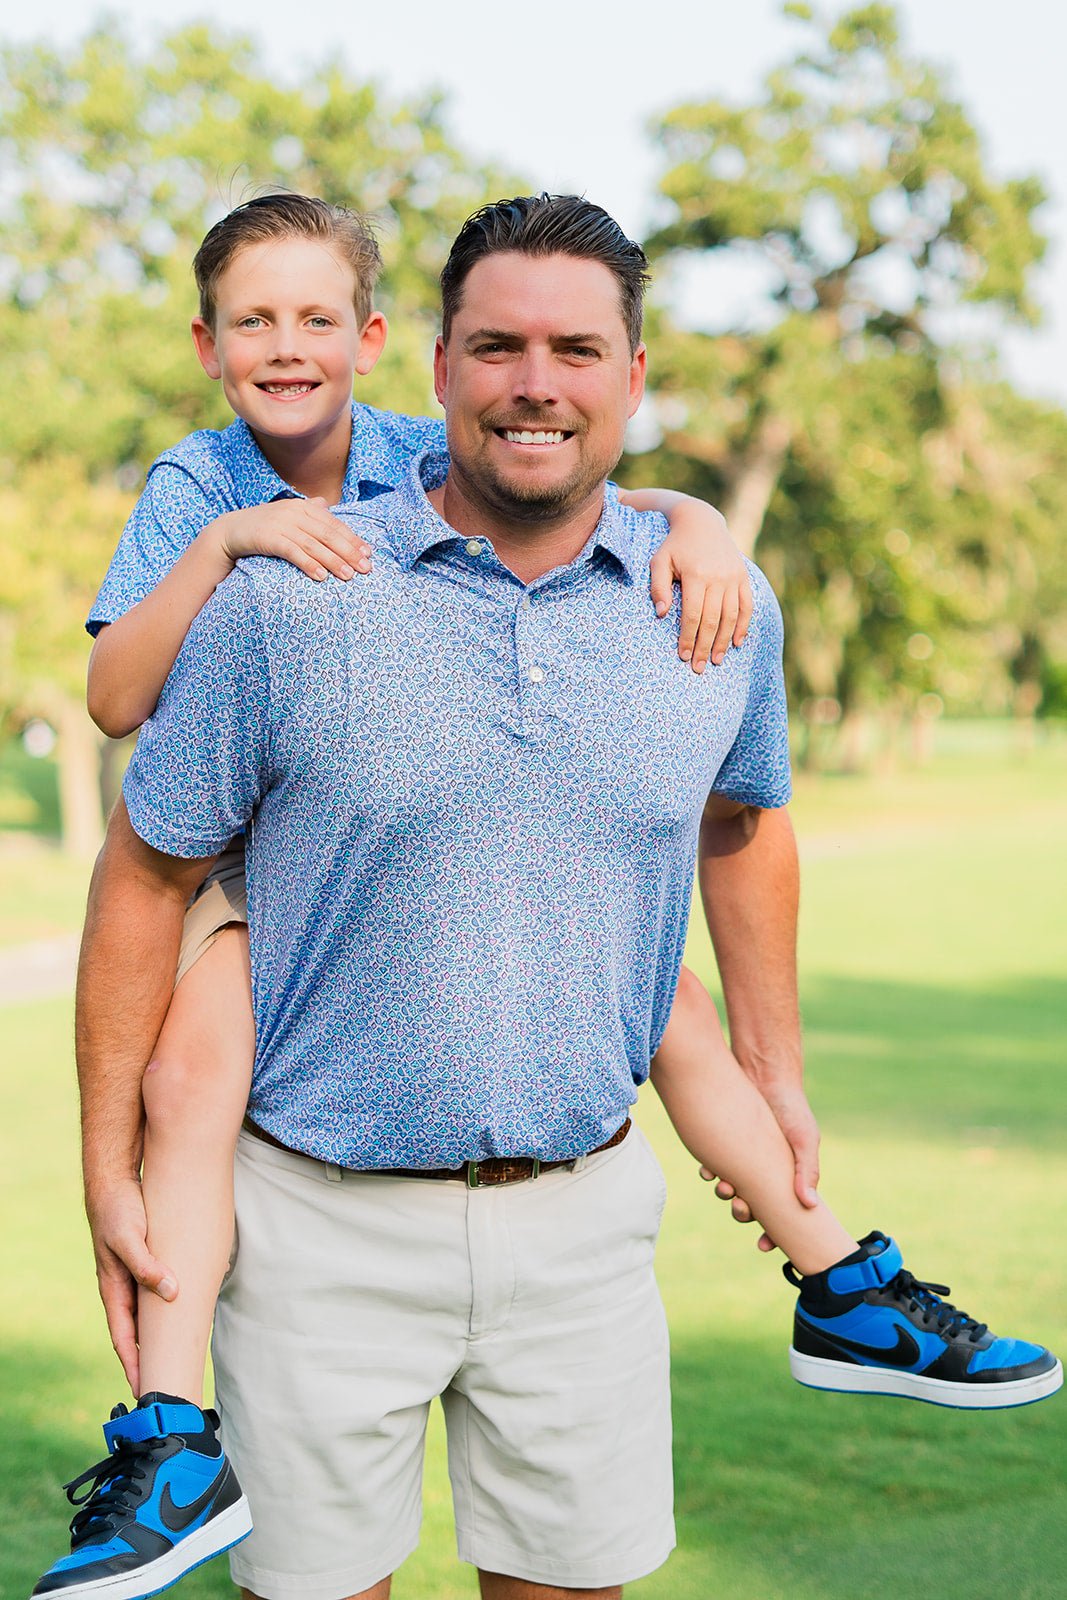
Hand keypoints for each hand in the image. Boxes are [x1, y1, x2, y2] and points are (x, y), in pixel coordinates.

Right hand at [85, 1176, 177, 1394]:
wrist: (115, 1181)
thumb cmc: (118, 1210)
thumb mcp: (129, 1239)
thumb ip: (146, 1267)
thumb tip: (171, 1294)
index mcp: (113, 1289)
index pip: (123, 1338)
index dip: (133, 1364)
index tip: (145, 1388)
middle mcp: (124, 1287)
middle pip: (137, 1331)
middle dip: (149, 1356)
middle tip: (168, 1379)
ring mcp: (135, 1276)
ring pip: (150, 1312)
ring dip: (161, 1332)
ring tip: (180, 1354)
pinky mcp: (149, 1261)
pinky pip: (160, 1290)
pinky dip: (171, 1304)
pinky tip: (188, 1309)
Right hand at [211, 499, 372, 582]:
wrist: (230, 531)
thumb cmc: (264, 526)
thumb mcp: (288, 515)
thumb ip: (308, 511)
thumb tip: (326, 505)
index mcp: (304, 507)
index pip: (334, 524)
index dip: (353, 539)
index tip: (368, 554)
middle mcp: (295, 512)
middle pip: (328, 534)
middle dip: (349, 552)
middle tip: (365, 569)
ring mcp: (281, 524)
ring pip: (314, 544)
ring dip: (333, 561)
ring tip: (348, 576)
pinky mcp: (269, 537)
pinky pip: (293, 552)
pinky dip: (308, 563)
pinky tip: (320, 576)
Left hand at [649, 508, 753, 672]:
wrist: (701, 522)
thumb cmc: (674, 546)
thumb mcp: (659, 561)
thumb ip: (658, 587)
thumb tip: (661, 614)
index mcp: (696, 574)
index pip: (693, 614)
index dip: (688, 637)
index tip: (682, 656)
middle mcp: (718, 577)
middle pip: (713, 620)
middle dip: (705, 646)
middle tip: (698, 668)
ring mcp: (733, 577)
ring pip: (731, 616)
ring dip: (724, 641)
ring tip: (717, 661)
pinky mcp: (743, 577)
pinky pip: (747, 606)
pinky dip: (744, 625)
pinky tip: (737, 643)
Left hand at [699, 1083, 820, 1252]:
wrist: (763, 1074)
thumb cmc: (790, 1107)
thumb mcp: (804, 1138)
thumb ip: (806, 1171)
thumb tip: (810, 1206)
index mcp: (787, 1176)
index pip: (781, 1213)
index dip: (773, 1232)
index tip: (764, 1246)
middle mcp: (765, 1171)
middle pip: (751, 1205)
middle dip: (743, 1212)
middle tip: (739, 1209)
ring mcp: (744, 1159)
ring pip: (731, 1189)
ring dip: (725, 1193)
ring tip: (723, 1188)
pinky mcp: (724, 1144)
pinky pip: (714, 1167)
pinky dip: (710, 1172)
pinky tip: (708, 1171)